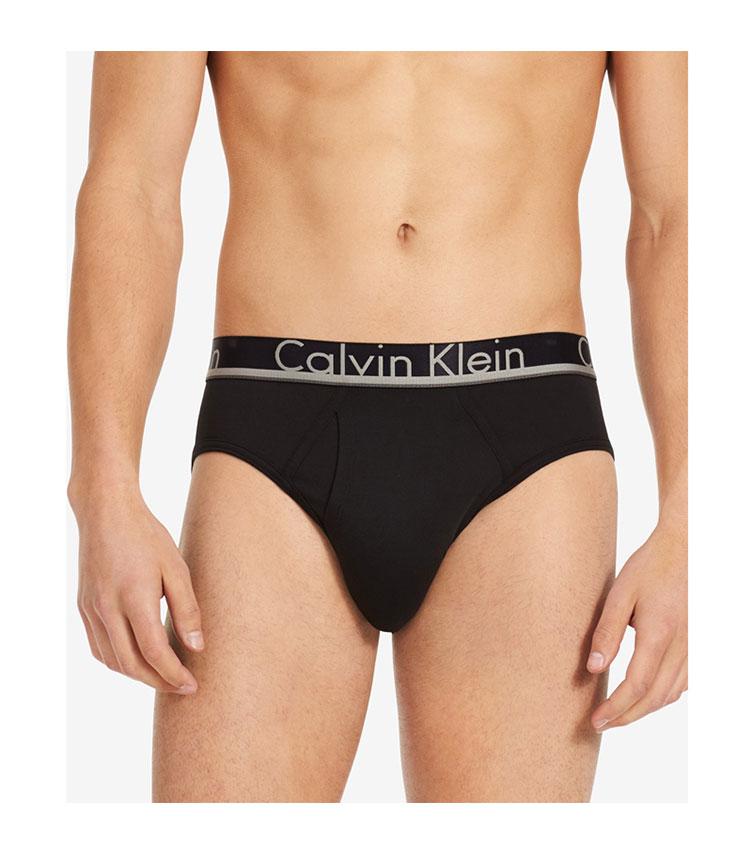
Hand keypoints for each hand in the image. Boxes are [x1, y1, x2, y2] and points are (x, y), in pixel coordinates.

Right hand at [73, 487, 203, 693]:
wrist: (106, 514)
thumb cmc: (146, 536)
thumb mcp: (176, 568)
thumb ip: (187, 609)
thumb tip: (196, 647)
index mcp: (134, 597)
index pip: (154, 652)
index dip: (174, 674)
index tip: (192, 685)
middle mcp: (107, 608)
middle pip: (131, 664)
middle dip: (158, 682)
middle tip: (181, 687)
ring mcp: (91, 610)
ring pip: (112, 660)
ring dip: (137, 675)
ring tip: (163, 676)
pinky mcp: (84, 608)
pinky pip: (99, 647)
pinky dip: (118, 661)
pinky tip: (136, 659)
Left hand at [587, 521, 686, 730]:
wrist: (686, 548)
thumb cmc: (650, 567)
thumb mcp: (620, 593)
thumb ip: (606, 632)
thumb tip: (593, 668)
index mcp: (660, 634)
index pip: (636, 686)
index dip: (616, 709)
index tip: (596, 720)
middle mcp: (682, 647)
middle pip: (654, 698)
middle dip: (626, 717)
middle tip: (602, 724)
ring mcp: (695, 648)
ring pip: (671, 694)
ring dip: (644, 709)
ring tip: (618, 713)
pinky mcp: (699, 645)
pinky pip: (684, 683)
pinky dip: (663, 696)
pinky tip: (646, 694)